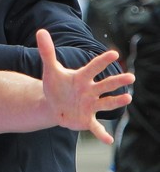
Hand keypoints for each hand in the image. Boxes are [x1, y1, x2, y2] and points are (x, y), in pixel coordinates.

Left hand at [37, 29, 134, 143]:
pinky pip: (96, 127)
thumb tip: (40, 31)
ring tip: (128, 98)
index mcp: (82, 77)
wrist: (53, 104)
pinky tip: (109, 141)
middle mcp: (91, 91)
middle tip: (130, 77)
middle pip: (105, 85)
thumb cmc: (56, 85)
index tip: (114, 53)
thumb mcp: (50, 70)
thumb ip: (47, 52)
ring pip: (106, 103)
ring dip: (116, 101)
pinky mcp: (86, 120)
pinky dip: (102, 134)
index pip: (93, 67)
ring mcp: (91, 105)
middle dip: (117, 82)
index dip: (102, 61)